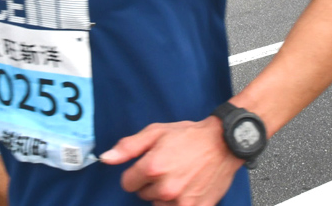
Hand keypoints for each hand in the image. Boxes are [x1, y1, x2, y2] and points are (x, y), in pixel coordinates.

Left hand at [100, 118, 242, 205]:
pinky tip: (189, 188)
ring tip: (180, 177)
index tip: (149, 166)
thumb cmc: (191, 136)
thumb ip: (129, 146)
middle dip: (152, 183)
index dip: (136, 173)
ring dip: (165, 195)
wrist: (225, 143)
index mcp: (152, 167)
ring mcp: (181, 201)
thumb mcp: (157, 132)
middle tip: (170, 168)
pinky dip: (180, 202)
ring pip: (159, 205)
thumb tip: (106, 158)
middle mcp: (165, 187)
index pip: (127, 183)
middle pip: (143, 194)